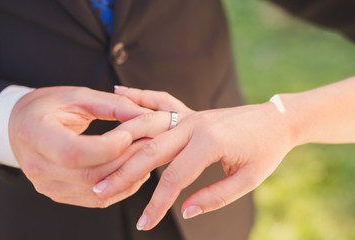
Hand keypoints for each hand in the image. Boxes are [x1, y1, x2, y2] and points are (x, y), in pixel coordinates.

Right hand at [9, 86, 151, 206]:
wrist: (24, 125)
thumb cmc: (49, 106)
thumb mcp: (79, 95)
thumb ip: (115, 105)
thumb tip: (150, 116)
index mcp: (35, 134)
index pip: (73, 152)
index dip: (106, 148)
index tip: (131, 136)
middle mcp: (37, 166)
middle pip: (90, 174)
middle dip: (127, 159)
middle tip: (151, 143)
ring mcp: (48, 186)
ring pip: (98, 190)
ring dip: (129, 174)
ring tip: (147, 155)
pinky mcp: (61, 194)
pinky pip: (97, 199)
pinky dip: (122, 187)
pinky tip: (136, 170)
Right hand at [94, 86, 295, 229]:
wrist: (278, 120)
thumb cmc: (267, 150)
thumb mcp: (248, 180)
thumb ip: (215, 196)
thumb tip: (186, 210)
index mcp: (209, 143)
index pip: (173, 179)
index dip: (157, 205)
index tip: (145, 225)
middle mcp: (194, 125)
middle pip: (150, 151)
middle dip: (124, 173)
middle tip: (100, 191)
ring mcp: (190, 114)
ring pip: (148, 128)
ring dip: (123, 143)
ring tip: (100, 156)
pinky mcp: (190, 111)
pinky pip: (159, 102)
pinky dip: (138, 96)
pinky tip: (119, 91)